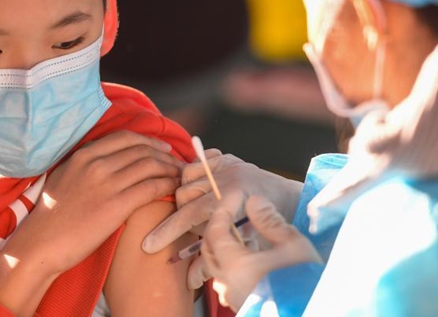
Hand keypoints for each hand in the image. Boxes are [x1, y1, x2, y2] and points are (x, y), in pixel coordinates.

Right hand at [0, 131, 182, 315]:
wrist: (40, 244)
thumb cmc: (52, 216)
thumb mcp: (65, 177)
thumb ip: (87, 164)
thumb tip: (111, 160)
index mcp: (84, 155)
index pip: (126, 137)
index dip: (150, 141)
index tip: (163, 147)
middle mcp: (96, 164)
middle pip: (142, 150)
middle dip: (165, 155)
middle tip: (179, 163)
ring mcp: (107, 183)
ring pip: (151, 165)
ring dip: (171, 169)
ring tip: (181, 176)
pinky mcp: (116, 205)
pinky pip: (151, 187)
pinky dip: (168, 184)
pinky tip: (174, 189)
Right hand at [142, 152, 302, 288]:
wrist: (287, 201)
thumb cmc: (266, 228)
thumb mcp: (242, 246)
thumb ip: (214, 259)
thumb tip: (189, 280)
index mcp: (234, 199)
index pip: (191, 215)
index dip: (169, 231)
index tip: (150, 245)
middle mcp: (229, 177)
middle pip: (183, 194)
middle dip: (181, 213)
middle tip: (194, 226)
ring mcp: (228, 164)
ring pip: (186, 174)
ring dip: (185, 191)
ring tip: (196, 207)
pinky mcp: (228, 157)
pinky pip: (199, 159)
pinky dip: (196, 172)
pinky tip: (202, 187)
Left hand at [202, 192, 321, 310]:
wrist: (312, 311)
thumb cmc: (304, 281)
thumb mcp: (292, 245)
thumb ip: (269, 221)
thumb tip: (253, 201)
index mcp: (234, 266)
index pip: (215, 231)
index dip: (223, 209)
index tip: (234, 196)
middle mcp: (226, 284)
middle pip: (209, 249)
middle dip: (219, 228)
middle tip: (233, 213)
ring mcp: (232, 297)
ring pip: (217, 267)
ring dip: (225, 248)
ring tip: (244, 234)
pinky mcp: (241, 304)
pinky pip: (227, 280)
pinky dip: (232, 265)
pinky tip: (250, 257)